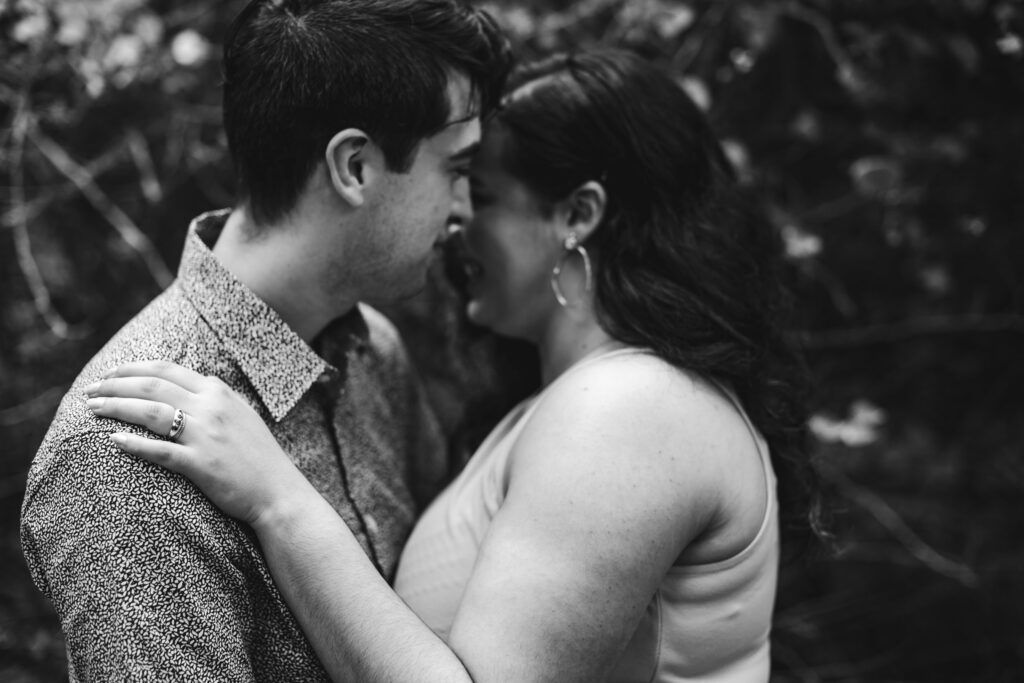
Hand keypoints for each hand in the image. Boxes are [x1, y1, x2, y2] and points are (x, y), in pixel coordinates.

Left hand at [85, 360, 310, 527]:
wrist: (279, 491)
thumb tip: (187, 385)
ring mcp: (206, 435)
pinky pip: (160, 450)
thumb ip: (215, 398)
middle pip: (152, 386)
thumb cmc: (259, 456)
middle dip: (115, 385)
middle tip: (90, 391)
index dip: (132, 368)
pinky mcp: (202, 464)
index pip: (167, 369)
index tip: (109, 374)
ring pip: (150, 412)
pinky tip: (113, 441)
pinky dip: (134, 444)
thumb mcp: (241, 414)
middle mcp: (211, 408)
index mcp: (219, 392)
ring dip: (116, 407)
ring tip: (92, 410)